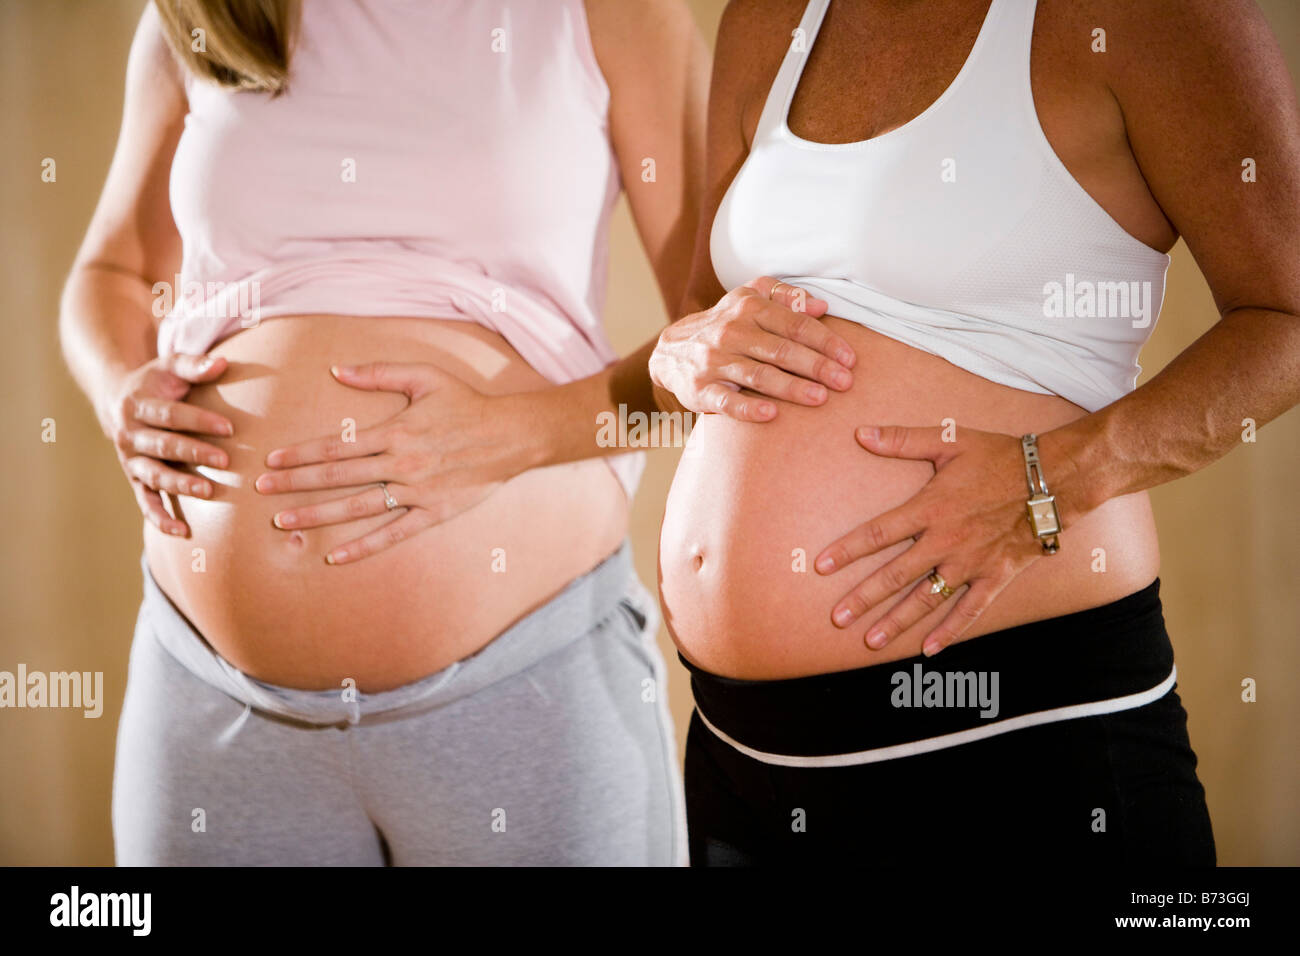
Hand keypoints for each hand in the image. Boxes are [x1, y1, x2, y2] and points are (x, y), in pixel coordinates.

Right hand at [105, 353, 232, 536]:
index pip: (171, 415)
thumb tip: (222, 364)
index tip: (229, 426)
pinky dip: (159, 517)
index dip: (199, 420)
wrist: (118, 400)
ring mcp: (131, 459)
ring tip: (207, 491)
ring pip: (154, 475)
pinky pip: (144, 501)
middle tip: (225, 459)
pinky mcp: (134, 478)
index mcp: (138, 406)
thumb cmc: (155, 383)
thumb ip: (194, 365)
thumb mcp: (170, 367)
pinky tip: (179, 531)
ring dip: (179, 485)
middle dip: (194, 453)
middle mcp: (130, 434)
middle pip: (163, 446)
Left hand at [255, 362, 525, 564]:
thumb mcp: (425, 376)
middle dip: (294, 485)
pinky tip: (335, 557)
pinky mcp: (433, 512)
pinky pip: (393, 534)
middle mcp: (400, 464)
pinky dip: (363, 547)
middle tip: (261, 493)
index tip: (271, 460)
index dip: (300, 454)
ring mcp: (416, 492)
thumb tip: (336, 370)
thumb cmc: (468, 403)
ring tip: (283, 525)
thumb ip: (379, 373)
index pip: (335, 447)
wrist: (513, 435)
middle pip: (336, 478)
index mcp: (394, 432)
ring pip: (356, 508)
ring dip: (317, 516)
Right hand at [650, 276, 856, 420]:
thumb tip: (821, 306)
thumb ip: (785, 296)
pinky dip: (748, 409)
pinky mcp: (700, 389)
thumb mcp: (748, 298)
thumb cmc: (723, 325)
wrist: (670, 351)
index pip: (794, 324)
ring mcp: (714, 361)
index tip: (850, 359)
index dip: (826, 341)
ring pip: (758, 375)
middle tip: (845, 382)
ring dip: (791, 388)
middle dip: (817, 366)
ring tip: (820, 398)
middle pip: (781, 350)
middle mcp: (731, 332)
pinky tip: (771, 415)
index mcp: (748, 308)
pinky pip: (726, 401)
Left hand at [815, 425, 1058, 655]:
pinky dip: (950, 632)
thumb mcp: (950, 440)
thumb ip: (903, 439)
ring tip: (870, 640)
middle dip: (863, 598)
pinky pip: (970, 610)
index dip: (848, 550)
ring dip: (897, 621)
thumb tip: (861, 433)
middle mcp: (946, 541)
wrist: (1055, 479)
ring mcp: (971, 562)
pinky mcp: (995, 576)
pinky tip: (928, 649)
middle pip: (896, 575)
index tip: (821, 567)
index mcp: (930, 508)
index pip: (878, 533)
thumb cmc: (1000, 456)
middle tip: (836, 618)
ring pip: (927, 599)